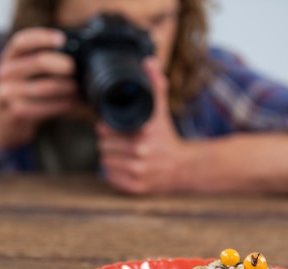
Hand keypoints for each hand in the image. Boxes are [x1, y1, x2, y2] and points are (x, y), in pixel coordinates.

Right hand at [0, 28, 78, 146]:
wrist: (2, 121)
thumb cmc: (22, 92)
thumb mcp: (25, 72)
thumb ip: (42, 60)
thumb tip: (77, 55)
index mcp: (9, 57)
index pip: (23, 41)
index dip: (43, 37)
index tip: (62, 39)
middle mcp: (5, 72)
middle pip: (38, 62)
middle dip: (62, 64)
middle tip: (75, 68)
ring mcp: (8, 93)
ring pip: (45, 87)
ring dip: (66, 87)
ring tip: (78, 88)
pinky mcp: (15, 112)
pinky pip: (44, 107)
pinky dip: (62, 105)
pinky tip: (73, 103)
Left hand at [97, 57, 187, 193]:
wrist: (184, 168)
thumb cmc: (167, 137)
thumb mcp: (160, 111)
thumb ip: (154, 85)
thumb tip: (149, 61)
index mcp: (143, 133)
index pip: (104, 129)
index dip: (107, 127)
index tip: (117, 128)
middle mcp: (140, 154)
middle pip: (102, 146)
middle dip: (109, 143)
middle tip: (122, 142)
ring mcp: (137, 172)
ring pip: (104, 162)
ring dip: (111, 157)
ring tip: (124, 154)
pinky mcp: (135, 188)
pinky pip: (110, 177)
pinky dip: (114, 173)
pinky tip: (126, 166)